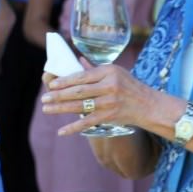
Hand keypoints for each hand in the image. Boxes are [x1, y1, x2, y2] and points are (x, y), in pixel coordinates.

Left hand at [38, 61, 154, 135]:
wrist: (149, 105)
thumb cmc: (130, 86)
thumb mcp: (116, 72)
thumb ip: (95, 69)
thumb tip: (77, 60)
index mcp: (109, 71)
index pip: (82, 76)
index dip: (64, 81)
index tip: (51, 84)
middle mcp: (109, 86)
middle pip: (78, 91)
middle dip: (58, 95)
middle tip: (44, 98)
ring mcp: (109, 102)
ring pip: (80, 106)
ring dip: (60, 108)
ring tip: (46, 109)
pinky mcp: (110, 117)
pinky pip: (87, 122)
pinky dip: (73, 128)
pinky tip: (61, 131)